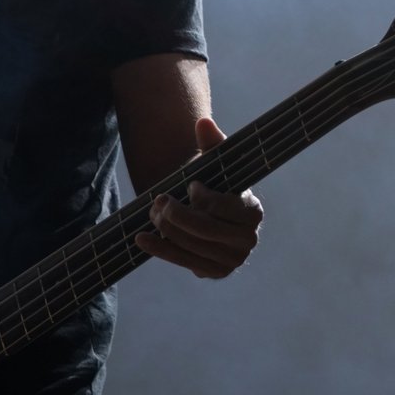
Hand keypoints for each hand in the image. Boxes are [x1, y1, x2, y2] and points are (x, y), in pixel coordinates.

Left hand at [134, 117, 263, 278]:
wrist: (206, 214)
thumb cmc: (213, 184)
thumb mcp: (214, 162)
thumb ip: (211, 142)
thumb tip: (203, 121)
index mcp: (253, 212)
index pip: (221, 206)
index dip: (200, 196)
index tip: (190, 185)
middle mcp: (248, 240)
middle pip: (204, 229)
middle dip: (176, 214)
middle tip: (159, 200)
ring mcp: (232, 261)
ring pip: (190, 245)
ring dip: (165, 228)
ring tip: (152, 212)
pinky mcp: (214, 272)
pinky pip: (183, 262)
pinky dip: (160, 249)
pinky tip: (141, 238)